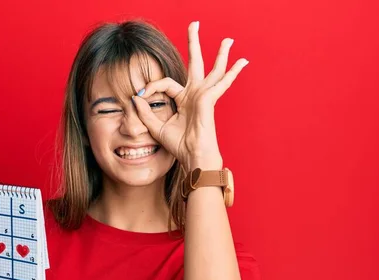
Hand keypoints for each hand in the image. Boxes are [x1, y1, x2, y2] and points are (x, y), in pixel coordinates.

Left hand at [131, 21, 248, 172]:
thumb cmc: (179, 145)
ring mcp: (204, 95)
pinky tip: (242, 61)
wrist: (193, 157)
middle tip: (195, 24)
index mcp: (183, 99)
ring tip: (228, 39)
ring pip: (214, 69)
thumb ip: (145, 112)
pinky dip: (232, 72)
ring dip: (221, 53)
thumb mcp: (156, 127)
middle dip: (194, 43)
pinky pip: (221, 82)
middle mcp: (195, 94)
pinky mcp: (209, 99)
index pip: (165, 83)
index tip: (140, 95)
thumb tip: (135, 97)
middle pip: (195, 63)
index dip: (151, 86)